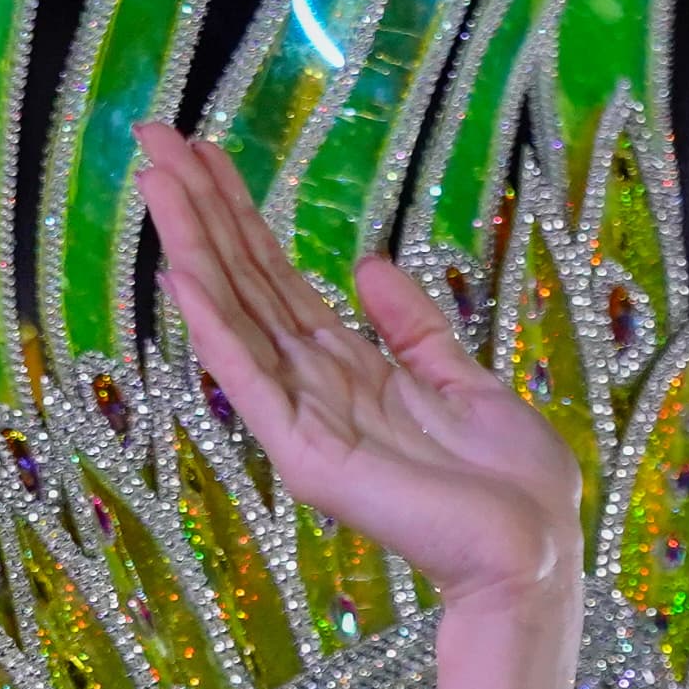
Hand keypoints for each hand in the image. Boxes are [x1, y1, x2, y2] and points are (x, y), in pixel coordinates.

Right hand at [133, 125, 582, 621]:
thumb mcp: (465, 380)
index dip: (241, 216)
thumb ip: (413, 327)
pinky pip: (254, 387)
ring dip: (196, 250)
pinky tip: (184, 279)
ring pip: (238, 320)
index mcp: (351, 372)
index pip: (278, 280)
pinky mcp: (309, 460)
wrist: (534, 554)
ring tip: (157, 181)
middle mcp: (316, 392)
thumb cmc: (510, 486)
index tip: (203, 153)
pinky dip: (219, 333)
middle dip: (202, 211)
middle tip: (154, 134)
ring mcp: (306, 425)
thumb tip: (365, 266)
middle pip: (247, 285)